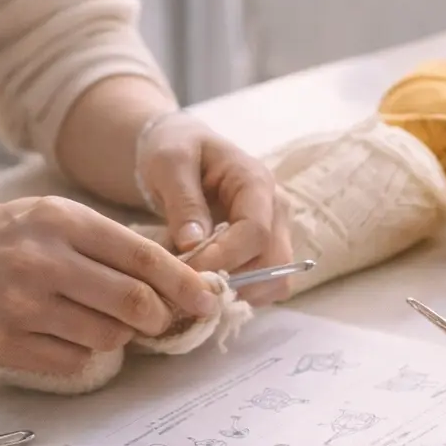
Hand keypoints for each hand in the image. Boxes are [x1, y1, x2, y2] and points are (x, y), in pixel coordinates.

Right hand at [0, 196, 218, 374]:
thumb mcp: (56, 216)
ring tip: (98, 319)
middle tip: (159, 320)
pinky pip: (72, 360)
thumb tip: (179, 275)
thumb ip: (111, 242)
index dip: (183, 283)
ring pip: (107, 337)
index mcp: (63, 221)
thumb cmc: (8, 236)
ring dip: (118, 336)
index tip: (207, 300)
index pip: (143, 257)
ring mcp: (21, 304)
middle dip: (159, 317)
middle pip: (133, 303)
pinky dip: (81, 352)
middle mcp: (43, 261)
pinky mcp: (3, 341)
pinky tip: (63, 333)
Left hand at [135, 113, 293, 303]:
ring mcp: (276, 232)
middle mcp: (276, 210)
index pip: (256, 232)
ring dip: (236, 293)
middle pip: (273, 262)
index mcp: (256, 183)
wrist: (184, 150)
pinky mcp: (266, 251)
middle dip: (232, 281)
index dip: (224, 259)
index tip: (187, 271)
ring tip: (194, 288)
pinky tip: (204, 287)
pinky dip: (237, 295)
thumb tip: (194, 245)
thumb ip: (183, 202)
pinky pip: (264, 287)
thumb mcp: (169, 163)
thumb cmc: (177, 150)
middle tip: (188, 288)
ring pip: (274, 282)